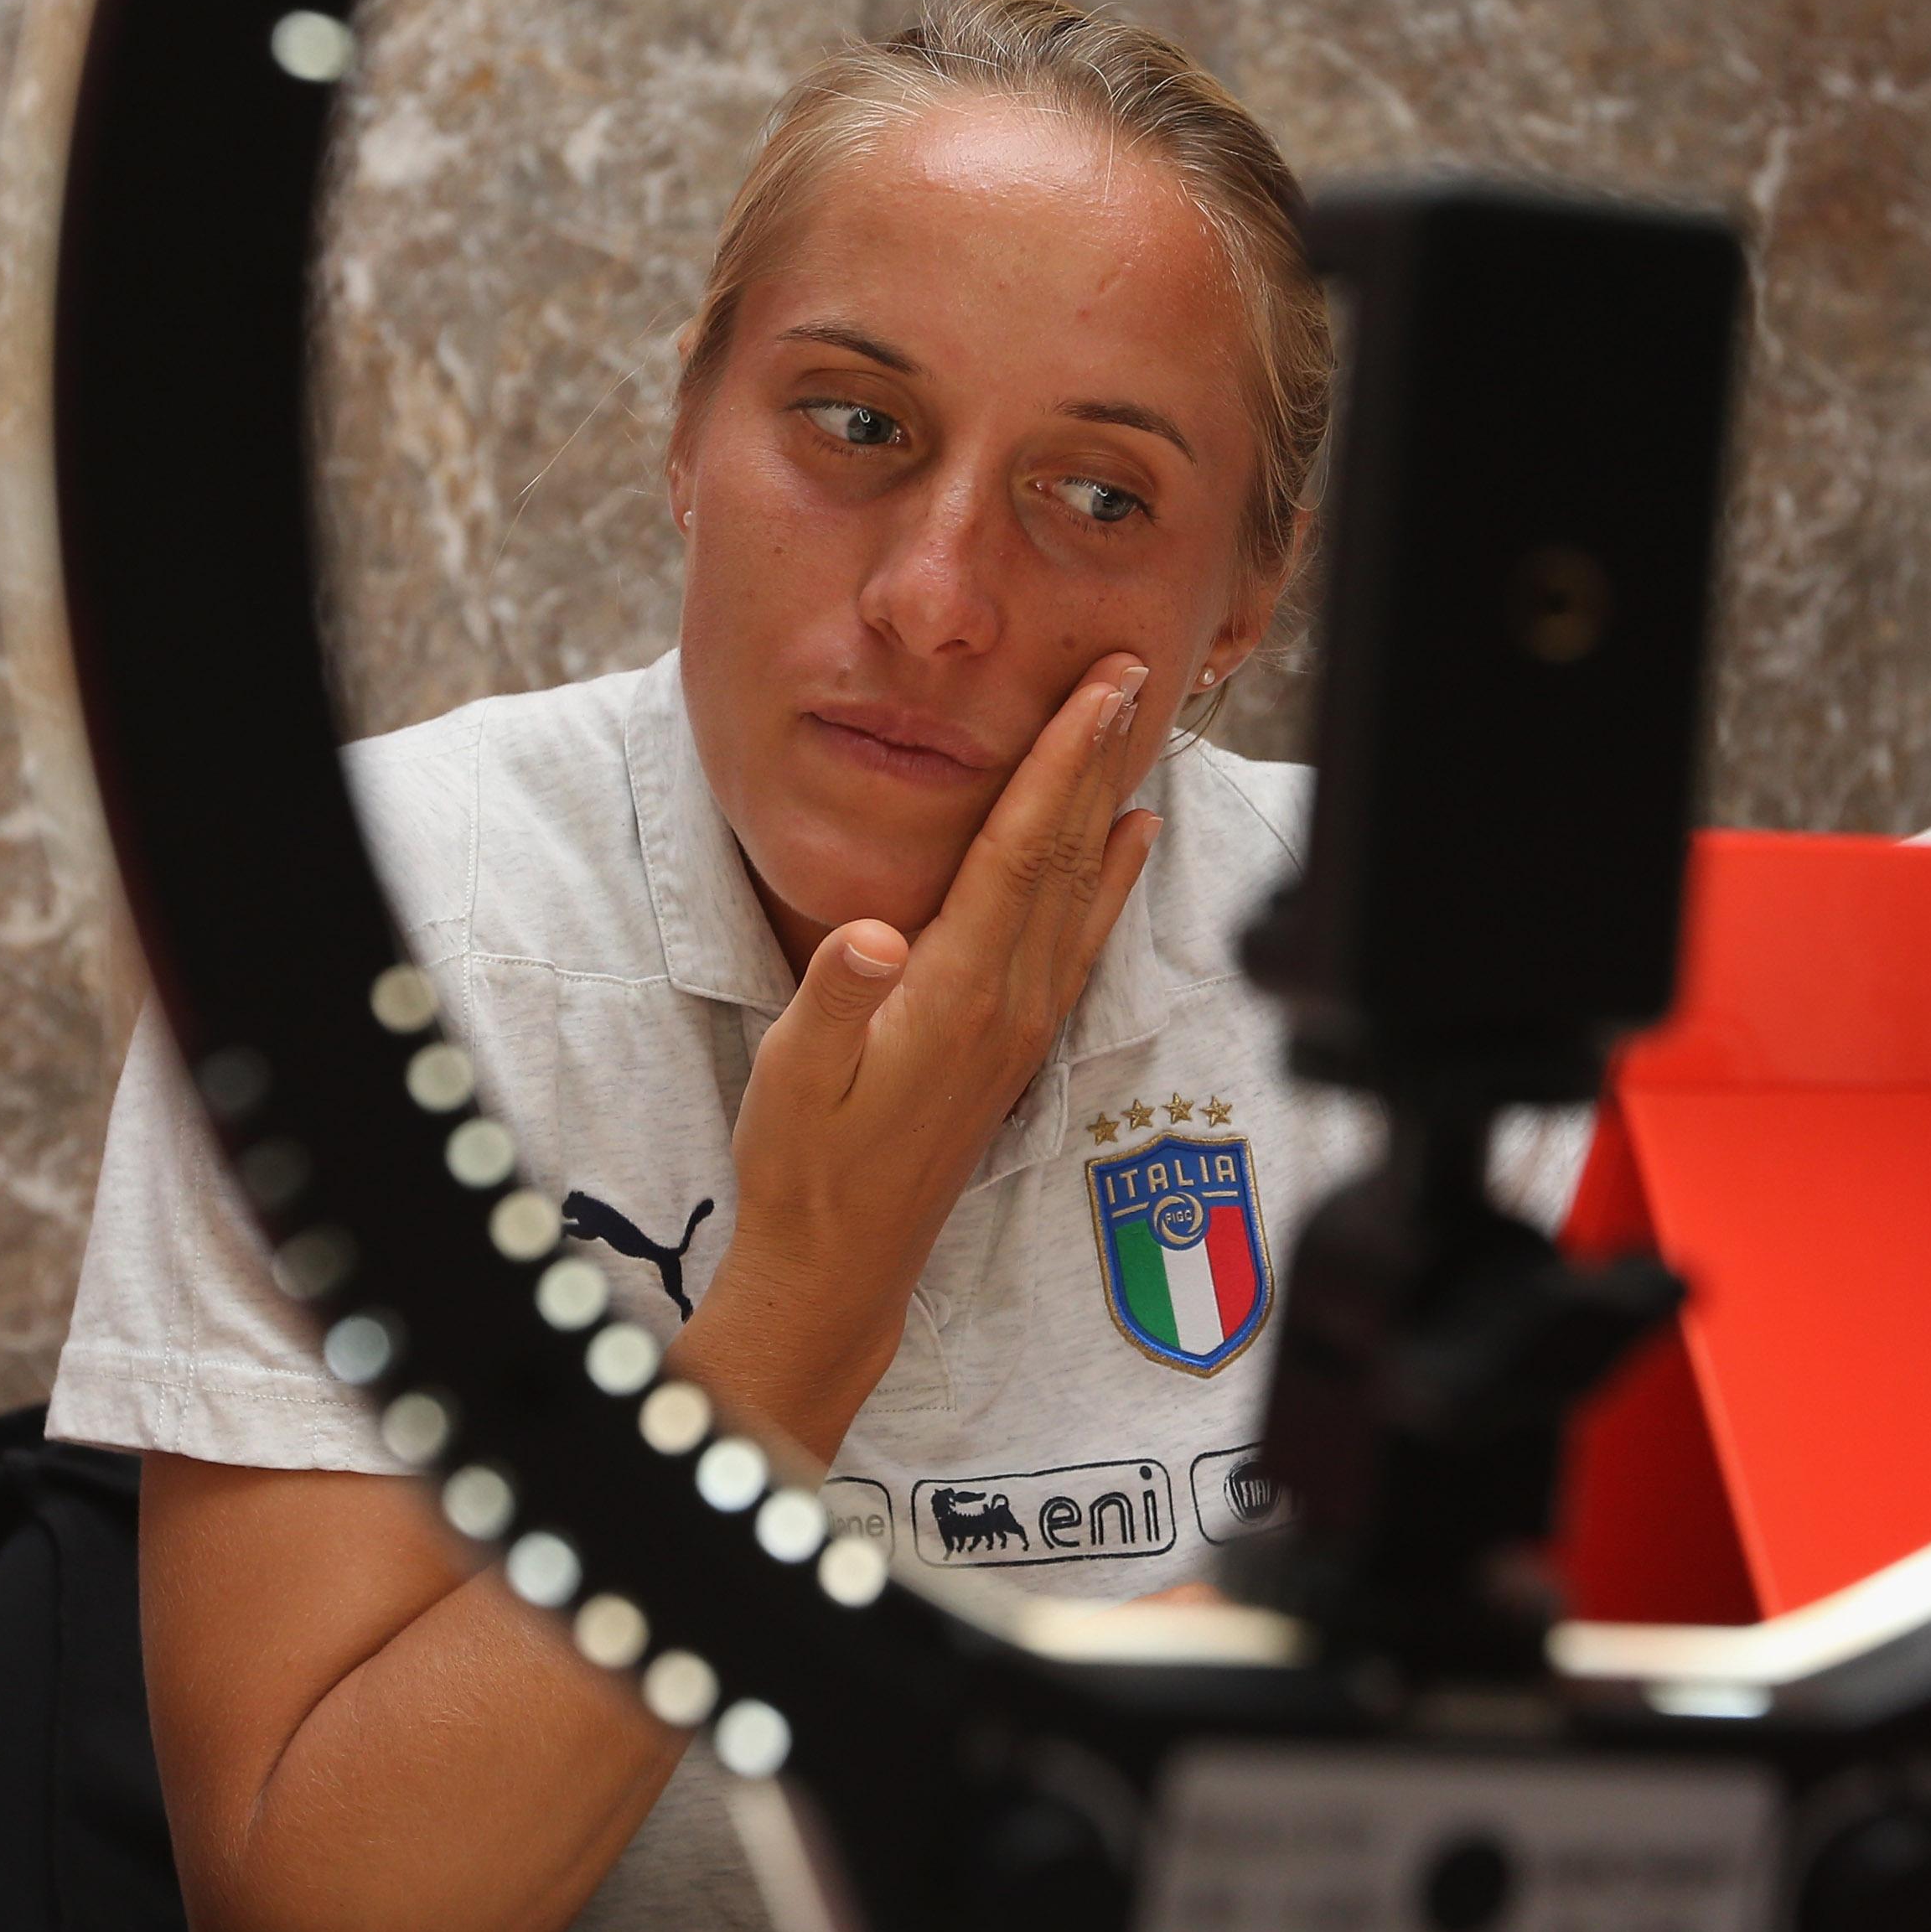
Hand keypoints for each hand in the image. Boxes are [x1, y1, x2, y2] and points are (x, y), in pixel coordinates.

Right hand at [681, 654, 1162, 1455]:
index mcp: (955, 994)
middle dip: (1099, 755)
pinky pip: (1081, 934)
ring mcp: (1024, 1022)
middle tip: (1130, 669)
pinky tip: (1131, 838)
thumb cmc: (805, 1164)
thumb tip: (871, 935)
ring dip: (1110, 799)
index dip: (1059, 766)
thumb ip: (833, 999)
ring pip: (1082, 886)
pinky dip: (1113, 875)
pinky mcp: (1021, 1040)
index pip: (1019, 853)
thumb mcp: (792, 1077)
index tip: (1095, 693)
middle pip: (1066, 853)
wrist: (844, 1262)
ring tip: (1138, 725)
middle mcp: (1009, 1001)